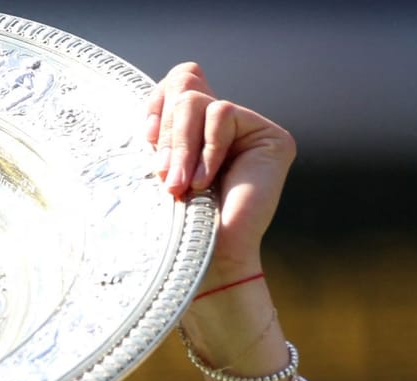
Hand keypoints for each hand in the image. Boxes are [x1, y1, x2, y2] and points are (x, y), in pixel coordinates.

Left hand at [144, 63, 295, 287]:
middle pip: (185, 88)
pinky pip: (223, 113)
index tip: (146, 139)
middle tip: (165, 177)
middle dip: (168, 135)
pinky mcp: (271, 137)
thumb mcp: (158, 167)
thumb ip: (163, 129)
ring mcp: (249, 131)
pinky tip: (206, 182)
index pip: (177, 83)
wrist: (203, 261)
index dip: (157, 103)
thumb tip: (169, 94)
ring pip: (198, 101)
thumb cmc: (175, 226)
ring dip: (183, 147)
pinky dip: (207, 149)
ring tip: (180, 186)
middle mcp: (222, 128)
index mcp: (195, 131)